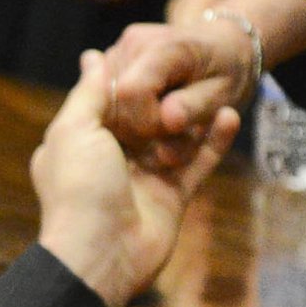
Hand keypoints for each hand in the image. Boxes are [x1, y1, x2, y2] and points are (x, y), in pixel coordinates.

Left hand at [33, 49, 239, 306]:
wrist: (101, 254)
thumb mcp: (74, 130)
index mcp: (80, 141)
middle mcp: (111, 158)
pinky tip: (231, 115)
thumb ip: (89, 95)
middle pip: (143, 118)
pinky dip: (214, 142)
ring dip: (193, 114)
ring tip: (218, 85)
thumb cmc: (79, 188)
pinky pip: (196, 163)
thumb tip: (93, 59)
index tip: (144, 52)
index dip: (124, 79)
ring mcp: (144, 178)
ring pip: (174, 138)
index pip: (105, 102)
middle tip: (190, 62)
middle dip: (163, 94)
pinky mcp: (172, 197)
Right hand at [101, 14, 255, 155]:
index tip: (172, 131)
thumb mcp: (224, 93)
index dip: (146, 122)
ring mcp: (118, 49)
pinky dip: (123, 114)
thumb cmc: (228, 71)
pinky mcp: (111, 59)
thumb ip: (195, 107)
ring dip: (129, 123)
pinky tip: (147, 113)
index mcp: (165, 48)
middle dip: (137, 128)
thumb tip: (167, 119)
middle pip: (113, 101)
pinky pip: (104, 98)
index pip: (132, 92)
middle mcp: (134, 42)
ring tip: (161, 121)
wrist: (222, 44)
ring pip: (105, 103)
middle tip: (171, 130)